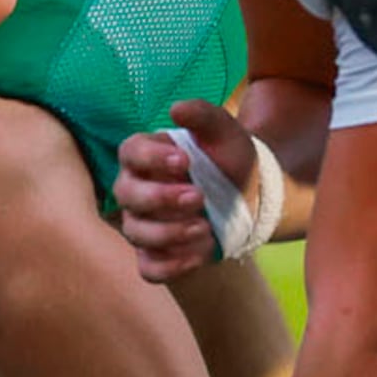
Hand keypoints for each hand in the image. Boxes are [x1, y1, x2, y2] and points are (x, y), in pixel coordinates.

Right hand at [112, 98, 254, 282]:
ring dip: (169, 232)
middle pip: (126, 196)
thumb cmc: (228, 160)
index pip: (130, 152)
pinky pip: (149, 267)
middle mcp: (135, 191)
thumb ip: (202, 115)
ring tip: (205, 226)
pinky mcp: (156, 254)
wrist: (249, 197)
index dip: (152, 158)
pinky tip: (197, 255)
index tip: (184, 161)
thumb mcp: (223, 132)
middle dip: (161, 198)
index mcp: (145, 156)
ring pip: (136, 233)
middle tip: (198, 196)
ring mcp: (142, 224)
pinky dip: (170, 265)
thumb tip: (176, 109)